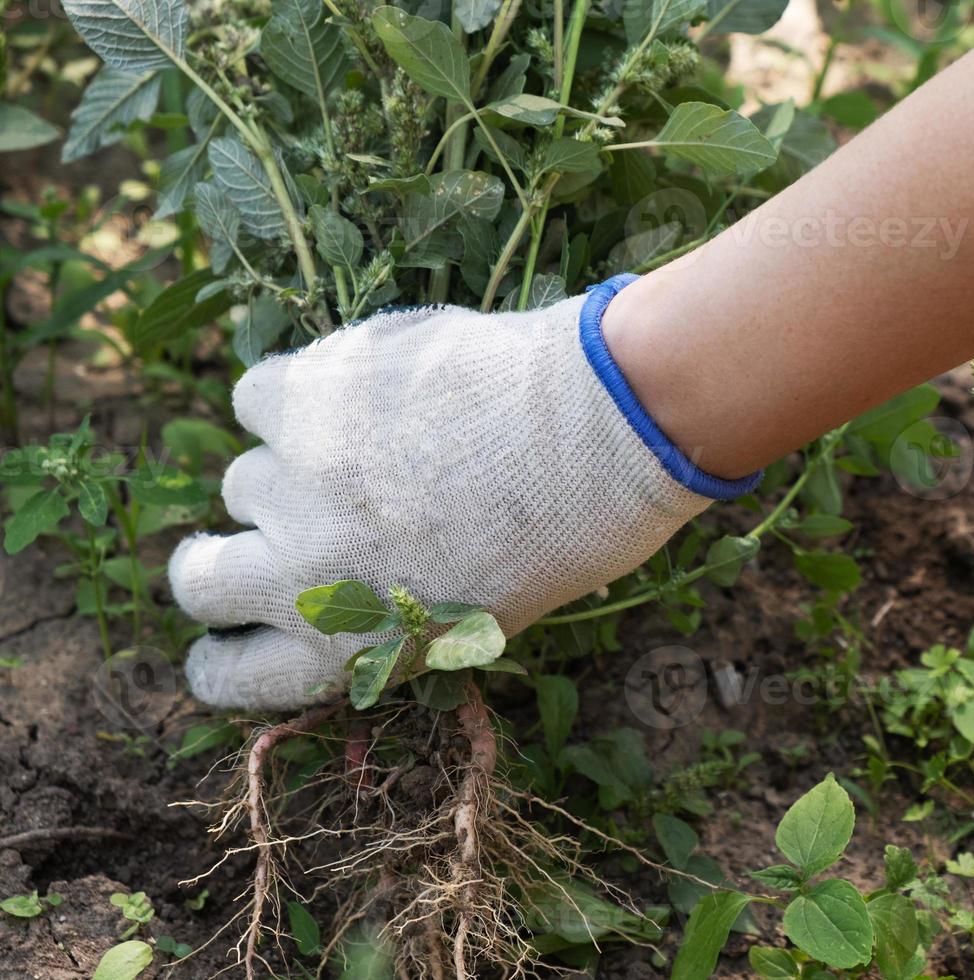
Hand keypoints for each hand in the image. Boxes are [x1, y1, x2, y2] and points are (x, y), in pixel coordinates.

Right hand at [169, 275, 758, 709]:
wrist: (596, 433)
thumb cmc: (570, 530)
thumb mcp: (480, 615)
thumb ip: (392, 615)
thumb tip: (339, 589)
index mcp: (351, 649)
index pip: (230, 676)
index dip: (220, 654)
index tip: (227, 632)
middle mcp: (305, 580)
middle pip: (198, 581)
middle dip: (216, 558)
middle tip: (264, 529)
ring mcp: (293, 488)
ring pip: (246, 478)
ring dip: (296, 468)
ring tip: (381, 448)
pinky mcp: (298, 402)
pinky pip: (257, 397)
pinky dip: (304, 391)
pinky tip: (369, 390)